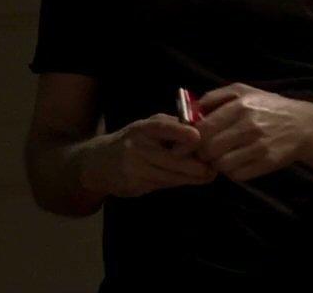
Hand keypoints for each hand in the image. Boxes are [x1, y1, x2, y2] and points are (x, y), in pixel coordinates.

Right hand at [80, 114, 216, 196]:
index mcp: (143, 128)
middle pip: (171, 160)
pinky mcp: (135, 186)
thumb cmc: (132, 140)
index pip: (162, 128)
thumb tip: (202, 130)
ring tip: (208, 175)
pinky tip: (191, 180)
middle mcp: (137, 147)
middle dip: (196, 166)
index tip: (198, 138)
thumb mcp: (147, 127)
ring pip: (170, 176)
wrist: (98, 164)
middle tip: (214, 168)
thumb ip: (171, 127)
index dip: (180, 133)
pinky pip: (163, 185)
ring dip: (192, 178)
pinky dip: (179, 182)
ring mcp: (135, 168)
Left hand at [195, 83, 312, 181]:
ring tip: (223, 155)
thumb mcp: (243, 91)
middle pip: (209, 149)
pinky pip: (236, 175)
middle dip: (203, 152)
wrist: (303, 125)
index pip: (203, 128)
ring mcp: (259, 146)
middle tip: (207, 150)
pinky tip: (237, 162)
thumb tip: (190, 111)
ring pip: (221, 164)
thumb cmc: (268, 107)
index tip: (191, 141)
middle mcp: (249, 125)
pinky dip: (232, 171)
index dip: (192, 138)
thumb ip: (214, 97)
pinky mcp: (267, 163)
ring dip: (217, 163)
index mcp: (240, 105)